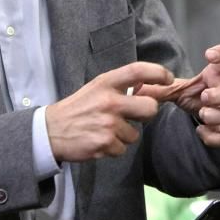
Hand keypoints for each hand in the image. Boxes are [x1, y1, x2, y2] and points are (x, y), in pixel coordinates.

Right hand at [45, 62, 172, 162]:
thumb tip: (148, 88)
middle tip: (135, 115)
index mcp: (106, 82)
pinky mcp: (104, 143)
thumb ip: (120, 87)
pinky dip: (113, 148)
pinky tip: (99, 140)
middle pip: (150, 108)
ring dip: (124, 135)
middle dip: (147, 114)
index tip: (168, 78)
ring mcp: (108, 123)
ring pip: (135, 134)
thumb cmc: (78, 108)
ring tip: (105, 130)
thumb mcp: (96, 88)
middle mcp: (109, 101)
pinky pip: (122, 149)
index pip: (138, 71)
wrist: (50, 131)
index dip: (158, 73)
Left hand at [137, 44, 219, 146]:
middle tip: (204, 97)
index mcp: (218, 75)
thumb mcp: (179, 90)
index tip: (208, 55)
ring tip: (203, 115)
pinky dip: (216, 135)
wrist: (211, 118)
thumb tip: (135, 87)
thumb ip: (160, 87)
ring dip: (217, 115)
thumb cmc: (197, 97)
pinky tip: (202, 131)